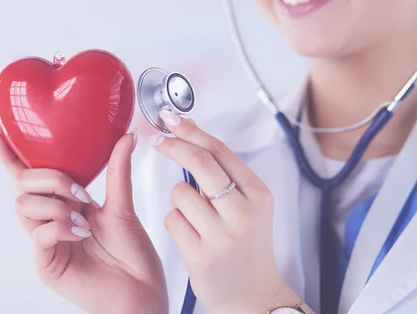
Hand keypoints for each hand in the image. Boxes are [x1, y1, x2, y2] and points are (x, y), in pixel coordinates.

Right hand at [0, 129, 167, 313]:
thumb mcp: (123, 206)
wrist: (141, 289)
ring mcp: (45, 242)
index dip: (10, 156)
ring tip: (83, 220)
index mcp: (64, 204)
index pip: (30, 177)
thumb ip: (117, 171)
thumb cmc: (132, 254)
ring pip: (24, 205)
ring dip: (55, 205)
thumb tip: (126, 136)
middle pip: (23, 184)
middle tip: (80, 193)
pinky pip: (38, 234)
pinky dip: (60, 227)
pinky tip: (81, 234)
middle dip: (49, 178)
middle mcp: (50, 220)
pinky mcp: (45, 263)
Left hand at [150, 110, 303, 313]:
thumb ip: (224, 174)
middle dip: (173, 146)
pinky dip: (176, 224)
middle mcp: (244, 213)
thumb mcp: (249, 206)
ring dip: (179, 201)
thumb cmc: (248, 247)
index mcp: (258, 194)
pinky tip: (192, 237)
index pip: (219, 150)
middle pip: (199, 163)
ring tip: (196, 219)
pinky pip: (172, 221)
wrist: (255, 296)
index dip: (191, 131)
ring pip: (179, 193)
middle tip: (158, 142)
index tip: (172, 120)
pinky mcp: (202, 256)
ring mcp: (222, 236)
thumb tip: (191, 134)